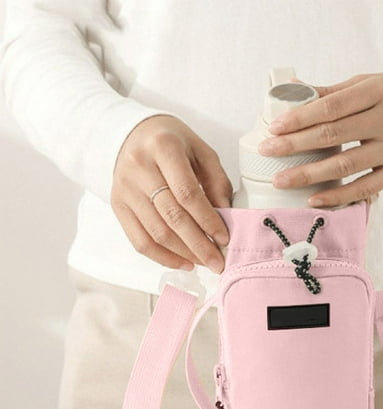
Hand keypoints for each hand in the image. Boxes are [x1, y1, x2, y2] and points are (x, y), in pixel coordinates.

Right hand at [111, 115, 231, 272]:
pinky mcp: (118, 204)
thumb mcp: (201, 151)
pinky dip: (163, 257)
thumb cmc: (173, 142)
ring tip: (205, 262)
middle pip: (171, 216)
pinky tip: (183, 262)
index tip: (224, 238)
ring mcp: (125, 188)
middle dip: (198, 244)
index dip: (207, 220)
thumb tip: (226, 216)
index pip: (187, 193)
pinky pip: (139, 240)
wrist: (134, 134)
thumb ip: (217, 182)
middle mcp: (139, 167)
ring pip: (156, 232)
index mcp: (163, 147)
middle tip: (218, 262)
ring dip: (183, 254)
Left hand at [258, 71, 382, 206]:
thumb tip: (294, 91)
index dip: (299, 118)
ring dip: (308, 175)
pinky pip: (365, 188)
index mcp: (378, 91)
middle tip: (266, 152)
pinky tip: (314, 199)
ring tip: (280, 180)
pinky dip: (339, 195)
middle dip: (294, 146)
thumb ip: (335, 91)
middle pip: (332, 136)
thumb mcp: (373, 82)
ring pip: (345, 166)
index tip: (273, 128)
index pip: (331, 106)